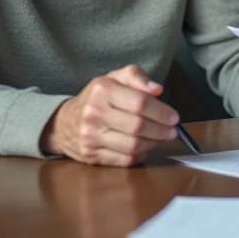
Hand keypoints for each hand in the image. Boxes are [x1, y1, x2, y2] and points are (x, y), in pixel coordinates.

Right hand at [40, 65, 178, 166]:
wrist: (63, 122)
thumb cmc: (97, 98)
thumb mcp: (114, 78)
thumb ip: (136, 77)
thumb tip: (157, 90)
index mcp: (102, 90)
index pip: (140, 103)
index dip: (161, 112)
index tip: (175, 117)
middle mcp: (94, 113)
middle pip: (138, 126)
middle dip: (161, 130)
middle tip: (172, 131)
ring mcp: (91, 137)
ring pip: (132, 145)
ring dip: (153, 143)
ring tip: (160, 138)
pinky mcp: (91, 156)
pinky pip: (124, 160)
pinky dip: (139, 155)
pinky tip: (144, 147)